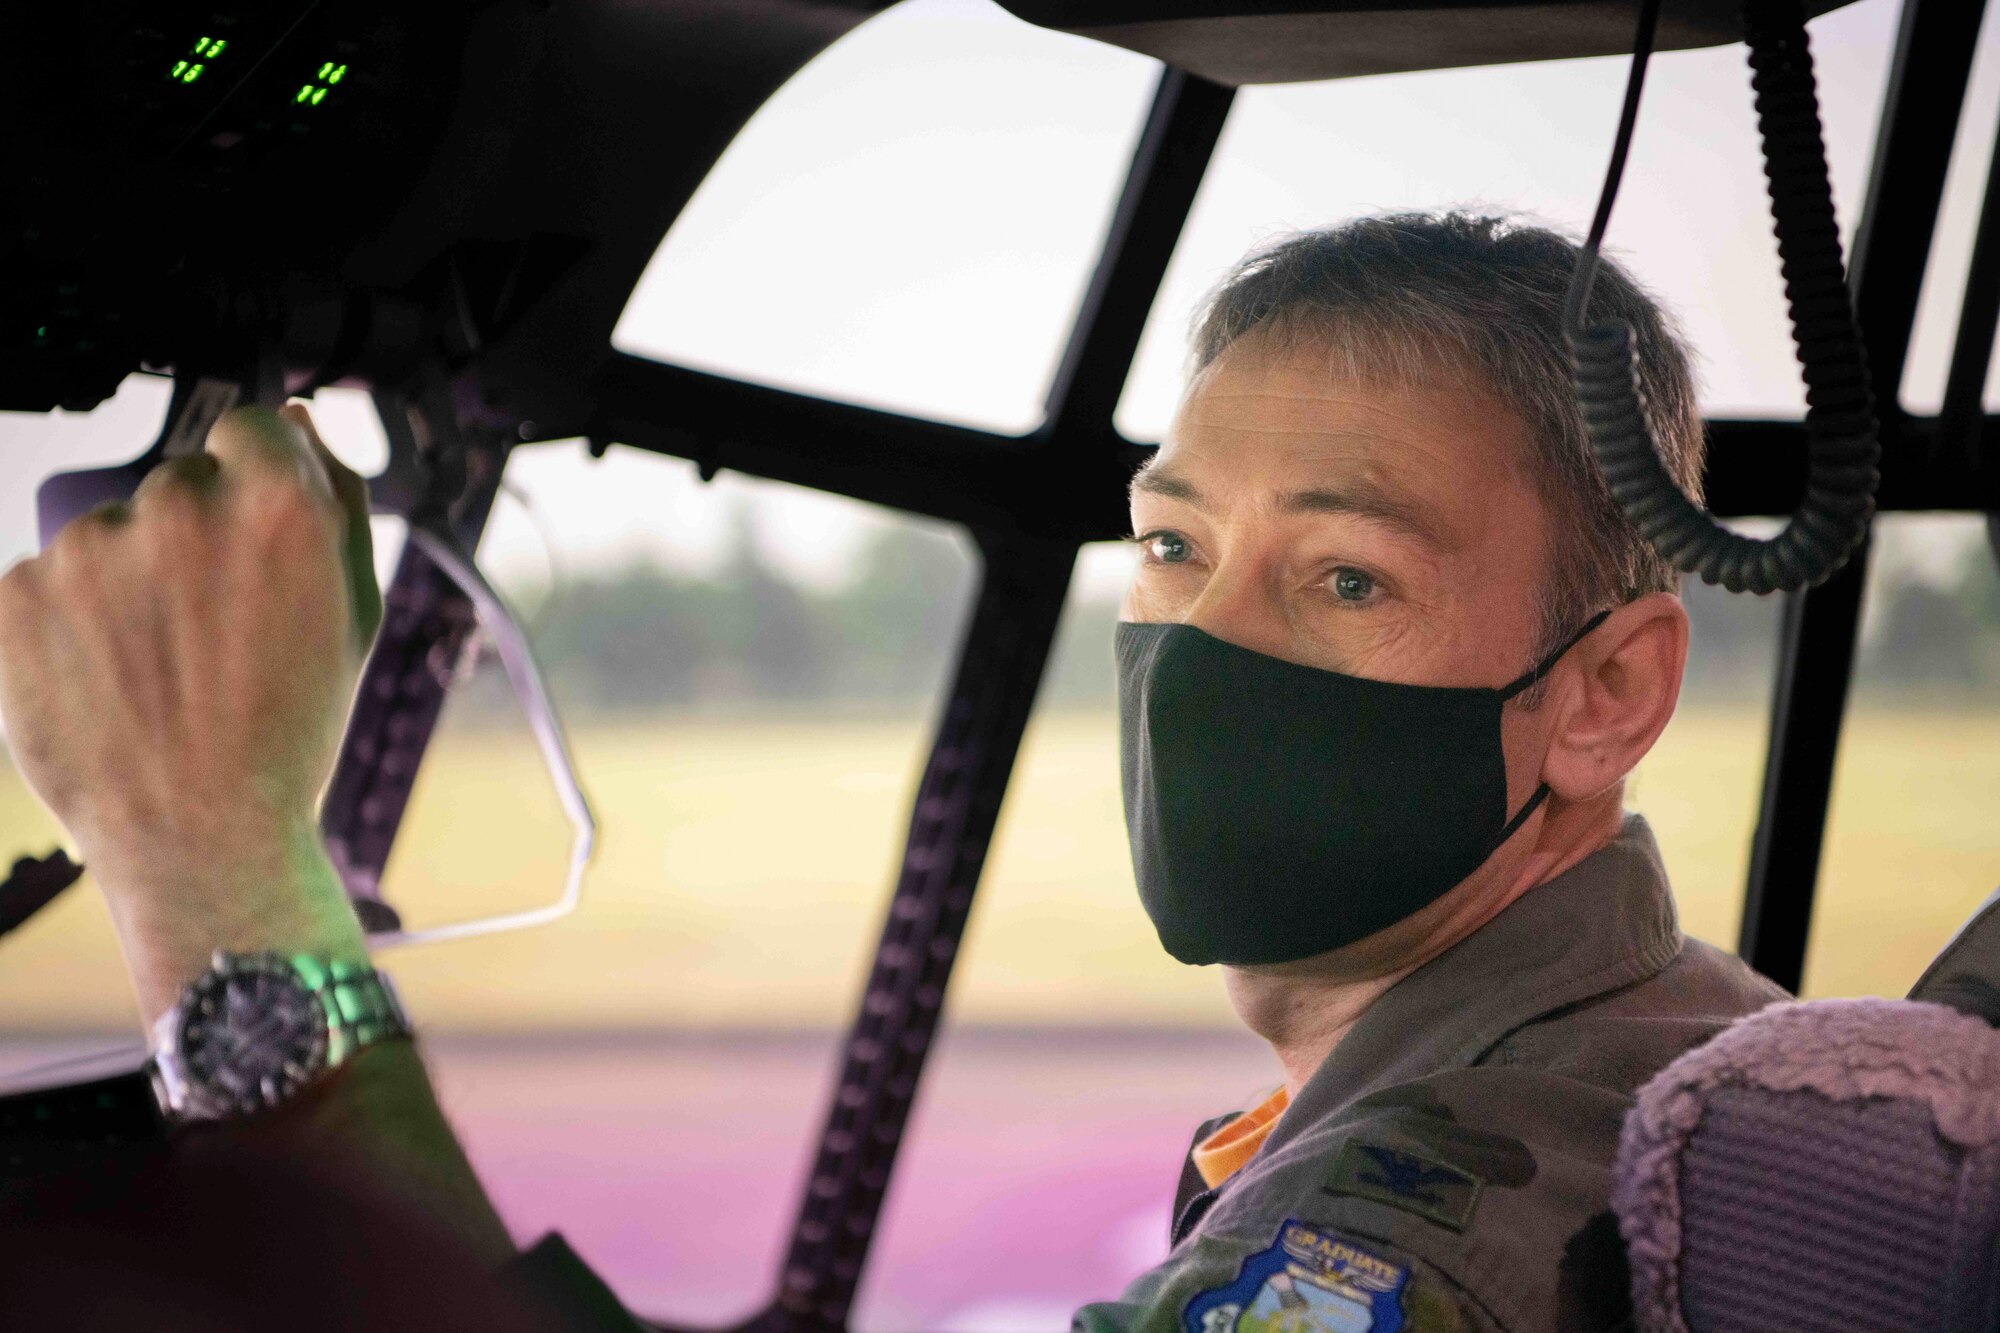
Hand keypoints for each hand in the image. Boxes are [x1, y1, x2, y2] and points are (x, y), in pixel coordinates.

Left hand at [0, 404, 382, 1020]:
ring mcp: (90, 550)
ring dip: (130, 579)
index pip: (251, 428)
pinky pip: (48, 579)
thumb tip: (298, 425)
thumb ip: (339, 504)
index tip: (252, 535)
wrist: (201, 838)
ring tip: (160, 666)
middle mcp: (180, 510)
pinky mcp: (19, 593)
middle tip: (214, 629)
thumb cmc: (288, 735)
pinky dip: (71, 621)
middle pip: (180, 482)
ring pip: (110, 532)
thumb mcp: (353, 616)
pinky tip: (111, 680)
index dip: (258, 481)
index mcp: (278, 506)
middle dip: (195, 538)